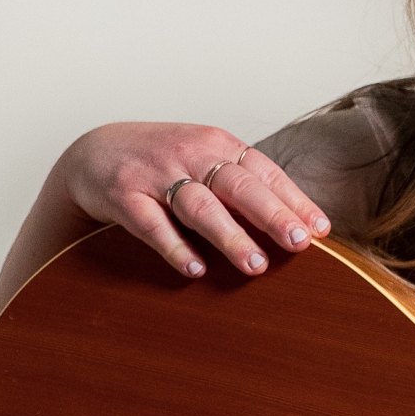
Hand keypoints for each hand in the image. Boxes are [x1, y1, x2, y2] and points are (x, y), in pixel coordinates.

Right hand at [57, 122, 330, 277]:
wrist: (94, 151)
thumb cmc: (166, 163)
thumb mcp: (207, 162)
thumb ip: (246, 188)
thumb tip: (300, 225)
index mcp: (219, 146)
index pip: (265, 173)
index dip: (294, 201)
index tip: (320, 230)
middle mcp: (191, 154)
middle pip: (238, 186)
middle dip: (272, 215)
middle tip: (299, 244)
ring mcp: (156, 174)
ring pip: (199, 207)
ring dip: (230, 237)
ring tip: (256, 265)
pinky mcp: (124, 196)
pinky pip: (151, 224)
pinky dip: (174, 247)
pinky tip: (195, 269)